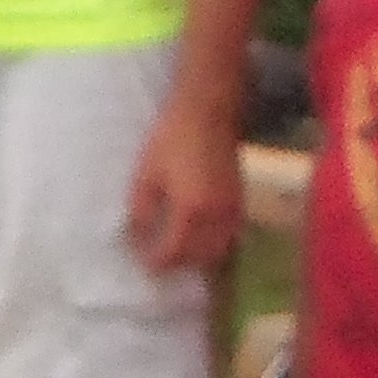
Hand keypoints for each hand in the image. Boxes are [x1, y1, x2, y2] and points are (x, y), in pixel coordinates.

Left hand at [125, 93, 243, 273]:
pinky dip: (215, 245)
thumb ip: (142, 209)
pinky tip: (199, 239)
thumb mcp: (147, 173)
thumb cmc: (172, 139)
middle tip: (159, 263)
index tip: (144, 264)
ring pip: (219, 250)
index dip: (158, 262)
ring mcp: (233, 210)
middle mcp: (217, 216)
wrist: (208, 112)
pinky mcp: (240, 201)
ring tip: (178, 255)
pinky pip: (230, 236)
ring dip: (199, 258)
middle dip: (179, 265)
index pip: (176, 251)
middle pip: (201, 257)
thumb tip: (137, 236)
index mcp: (191, 210)